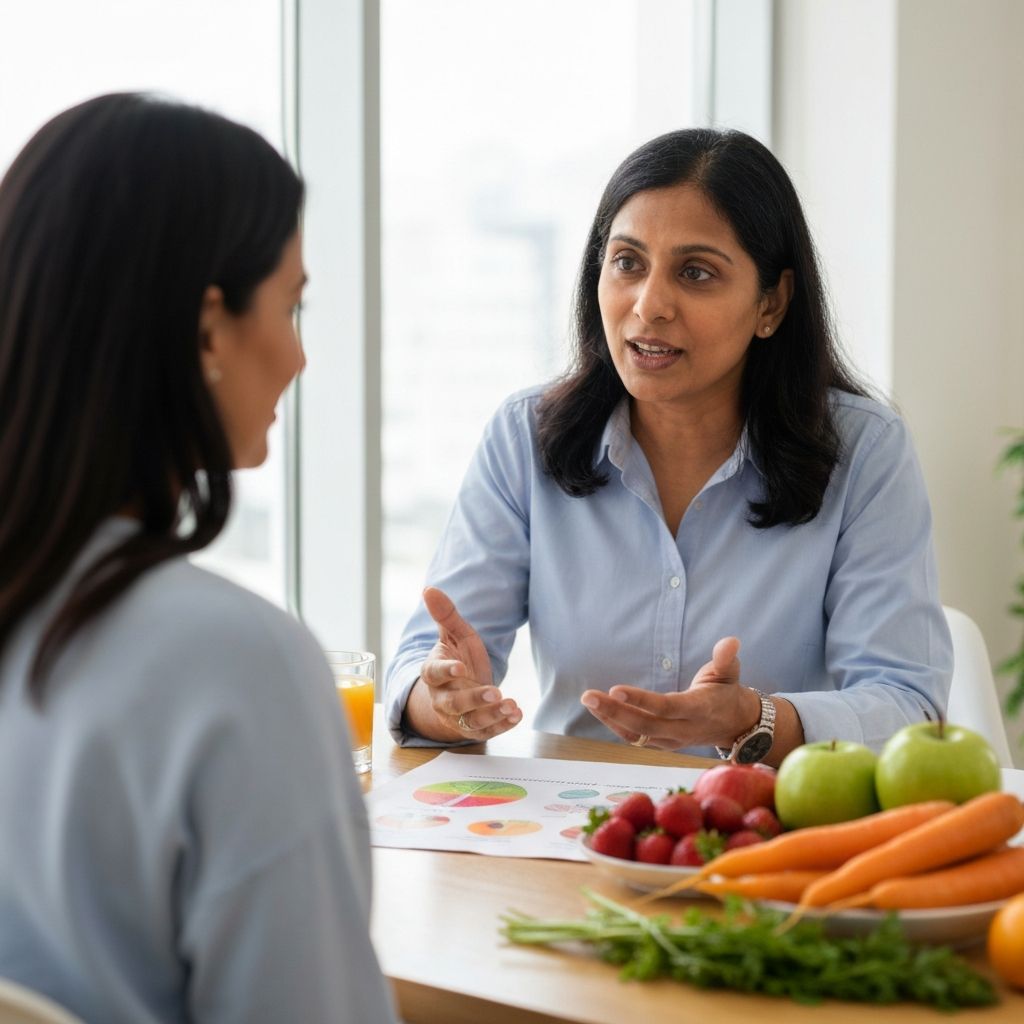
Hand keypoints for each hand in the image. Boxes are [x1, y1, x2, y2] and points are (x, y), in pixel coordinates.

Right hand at [406, 587, 521, 741]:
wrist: (460, 690)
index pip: (434, 673)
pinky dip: (502, 726)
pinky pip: (487, 732)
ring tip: (511, 705)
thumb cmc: (458, 658)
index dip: (446, 671)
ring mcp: (457, 717)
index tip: (460, 668)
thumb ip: (445, 615)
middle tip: (495, 691)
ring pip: (471, 721)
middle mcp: (442, 698)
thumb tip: (429, 588)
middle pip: (453, 703)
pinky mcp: (473, 729)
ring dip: (492, 715)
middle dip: (474, 699)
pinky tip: (517, 715)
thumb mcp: (455, 635)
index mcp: (433, 673)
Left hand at [579, 637, 760, 749]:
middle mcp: (683, 729)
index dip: (641, 701)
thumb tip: (730, 641)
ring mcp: (672, 740)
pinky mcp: (662, 744)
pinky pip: (635, 739)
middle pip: (645, 725)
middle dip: (614, 711)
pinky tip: (599, 711)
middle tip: (588, 696)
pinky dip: (615, 726)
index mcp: (699, 709)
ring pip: (636, 735)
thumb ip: (727, 658)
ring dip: (610, 719)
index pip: (666, 708)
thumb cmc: (727, 692)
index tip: (615, 689)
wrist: (735, 725)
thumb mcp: (730, 673)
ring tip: (589, 700)